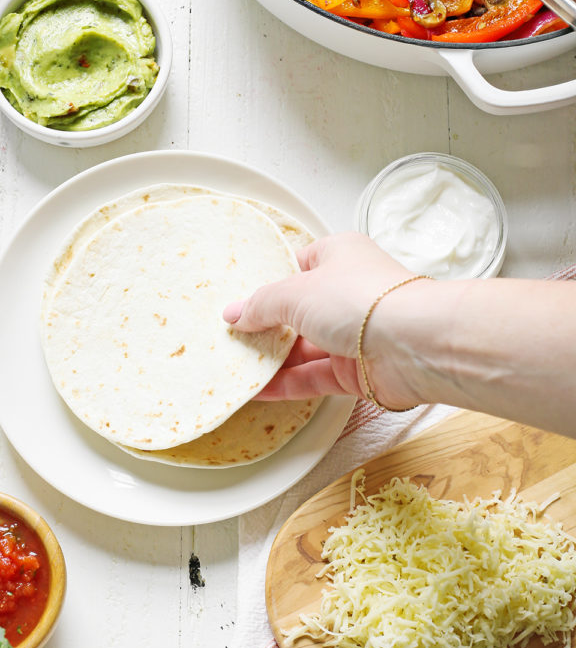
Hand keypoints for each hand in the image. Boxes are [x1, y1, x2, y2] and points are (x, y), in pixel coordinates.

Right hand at [223, 233, 417, 405]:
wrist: (416, 344)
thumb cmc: (362, 299)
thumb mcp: (296, 292)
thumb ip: (261, 304)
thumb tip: (234, 313)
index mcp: (339, 256)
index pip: (298, 264)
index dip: (269, 282)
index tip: (239, 301)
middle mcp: (348, 292)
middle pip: (299, 310)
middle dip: (267, 326)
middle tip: (231, 338)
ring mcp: (354, 333)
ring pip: (305, 347)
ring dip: (273, 358)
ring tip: (236, 367)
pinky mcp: (358, 370)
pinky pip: (315, 376)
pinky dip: (288, 383)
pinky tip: (258, 390)